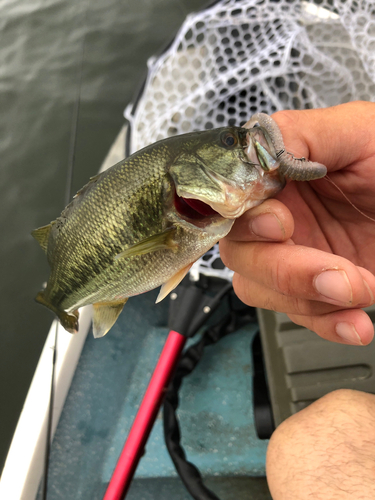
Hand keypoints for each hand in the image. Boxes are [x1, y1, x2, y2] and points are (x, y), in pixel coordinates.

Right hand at [220, 101, 374, 344]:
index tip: (281, 226)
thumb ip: (297, 136)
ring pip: (260, 290)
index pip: (233, 206)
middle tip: (333, 272)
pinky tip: (354, 322)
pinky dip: (326, 324)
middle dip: (283, 270)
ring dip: (308, 301)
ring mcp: (296, 255)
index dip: (249, 223)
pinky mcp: (319, 287)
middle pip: (240, 255)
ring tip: (360, 289)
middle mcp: (278, 218)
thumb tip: (256, 152)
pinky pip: (300, 315)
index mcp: (278, 178)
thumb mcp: (354, 131)